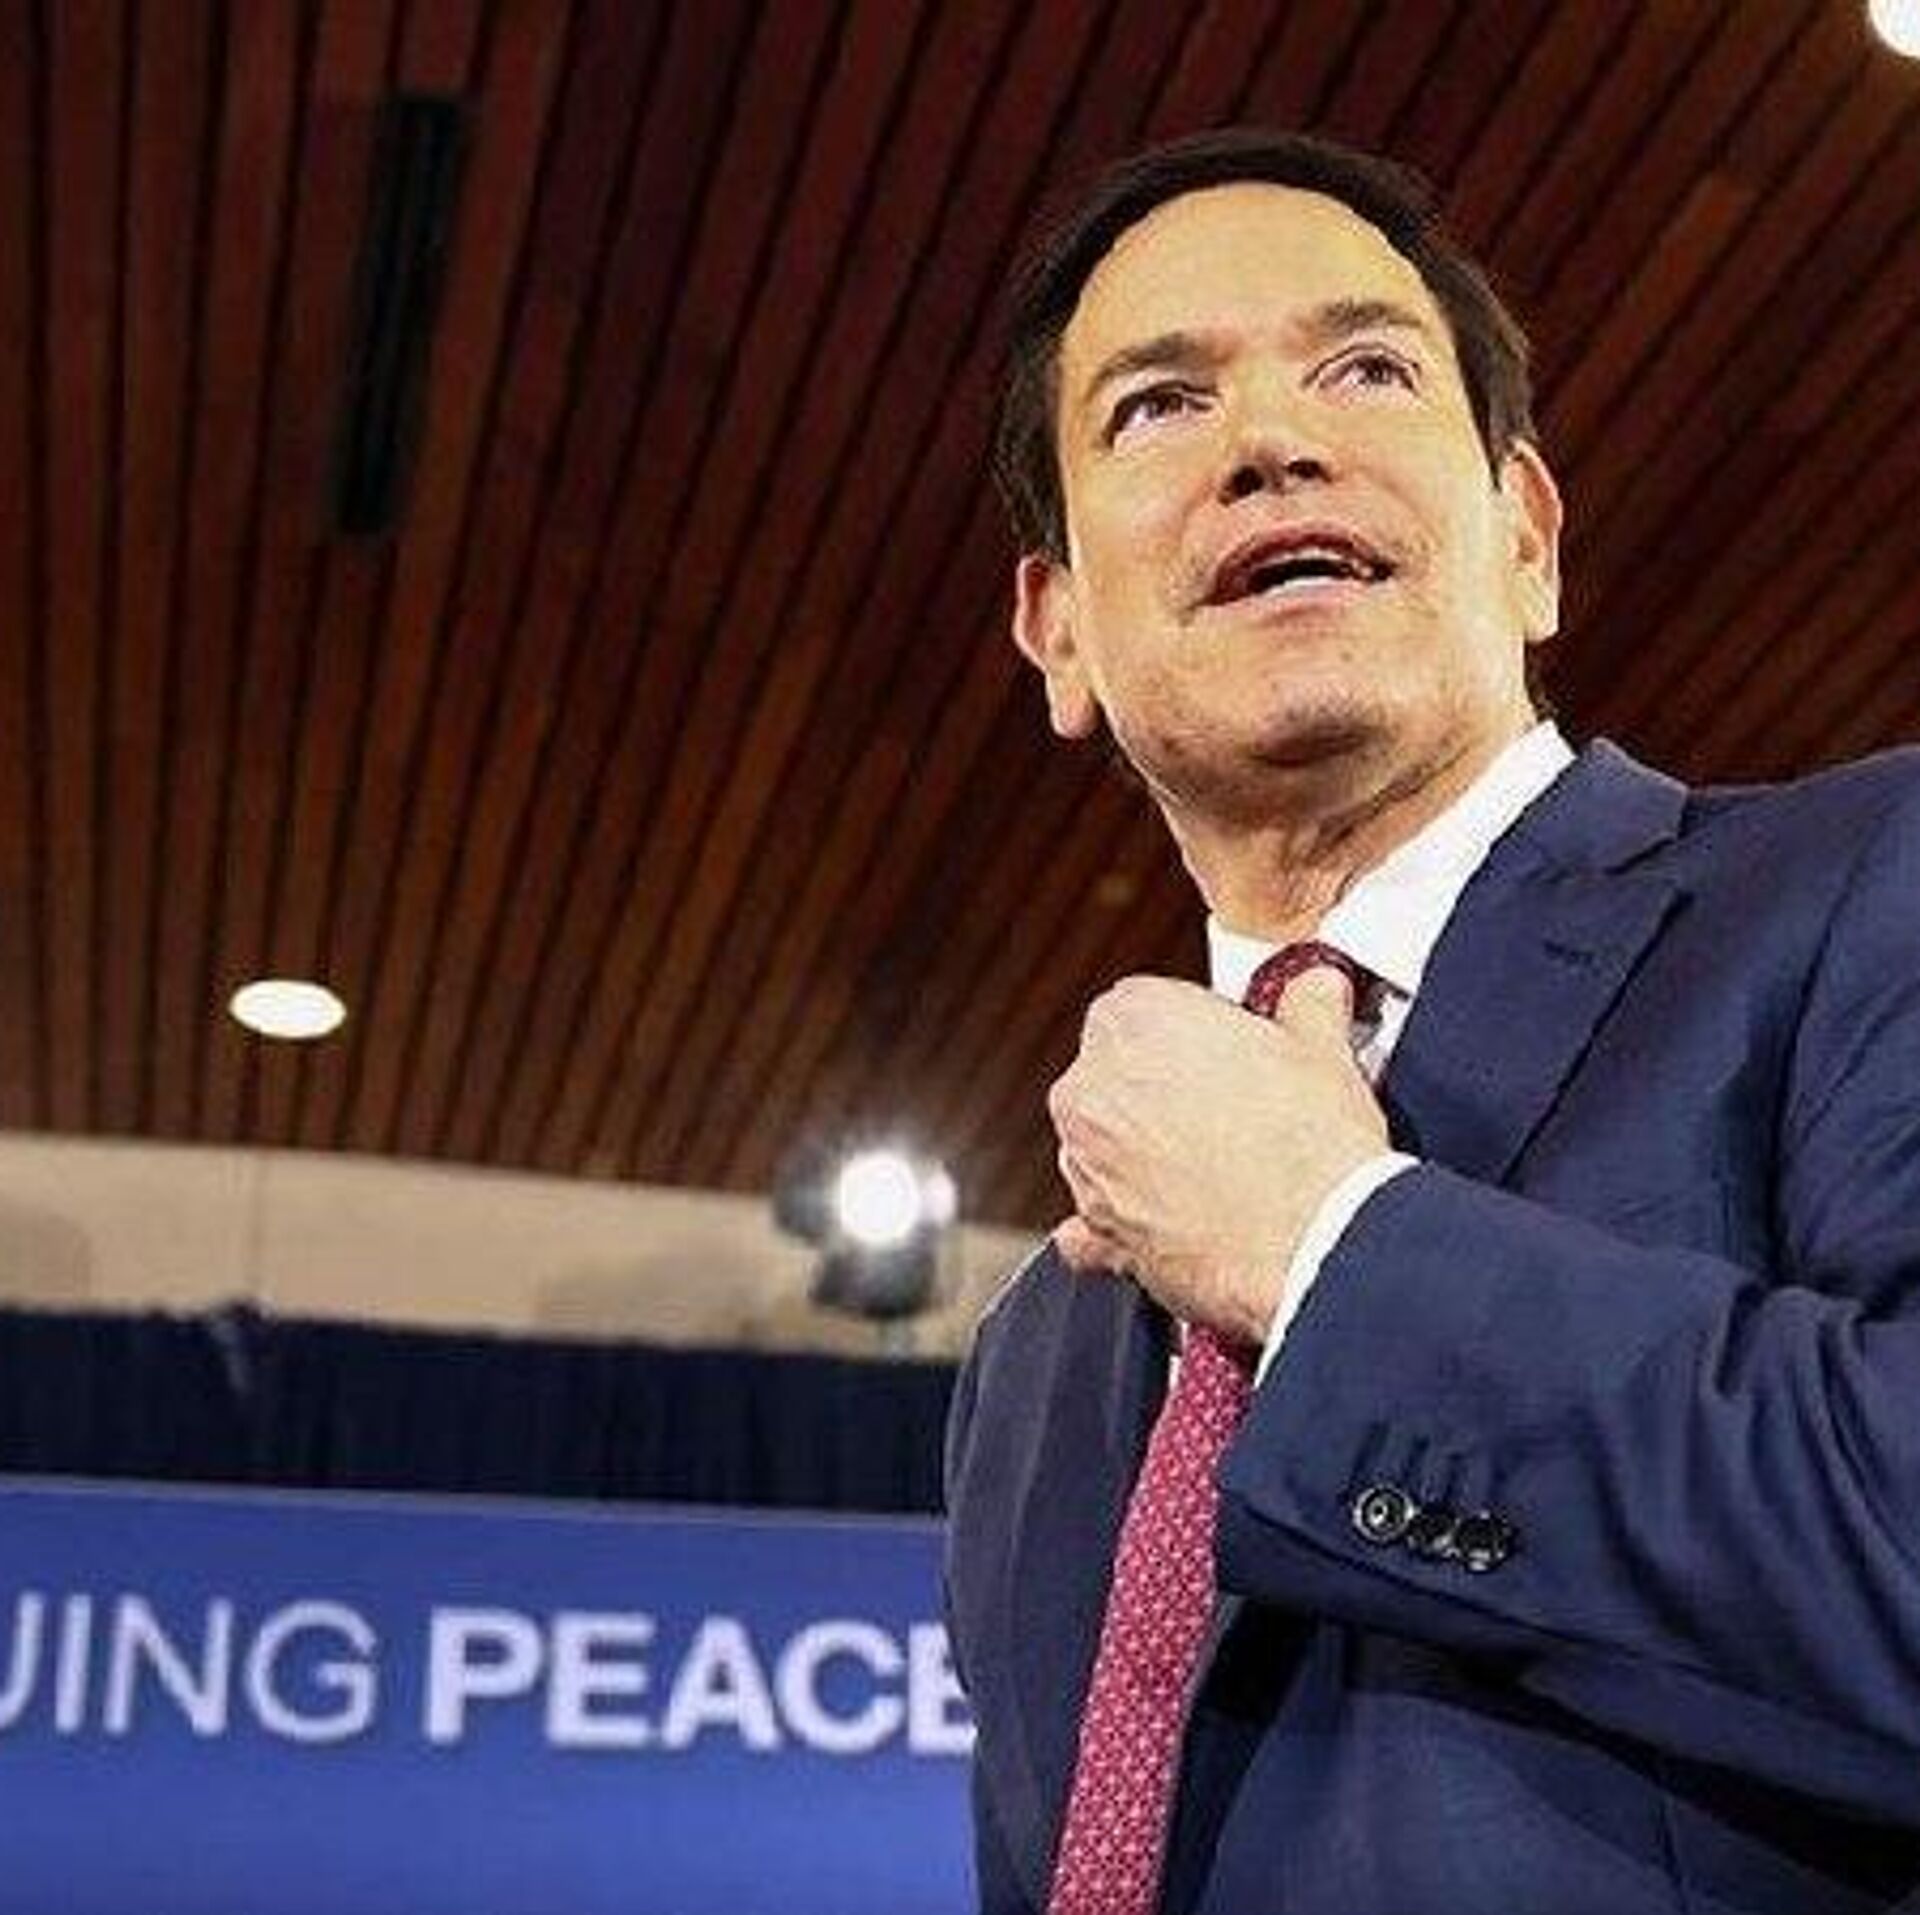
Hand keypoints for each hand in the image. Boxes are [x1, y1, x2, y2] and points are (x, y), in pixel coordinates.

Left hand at [1048, 968, 1389, 1344]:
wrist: (1317, 1248)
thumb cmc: (1311, 1147)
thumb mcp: (1323, 1049)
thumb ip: (1307, 1004)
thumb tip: (1315, 991)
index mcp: (1132, 1019)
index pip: (1147, 1004)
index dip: (1195, 1030)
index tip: (1231, 1052)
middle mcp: (1090, 1087)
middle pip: (1116, 1072)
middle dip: (1162, 1089)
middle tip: (1232, 1111)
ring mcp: (1085, 1163)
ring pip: (1103, 1143)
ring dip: (1143, 1152)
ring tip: (1222, 1169)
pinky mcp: (1095, 1231)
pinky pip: (1092, 1219)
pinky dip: (1119, 1222)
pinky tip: (1173, 1221)